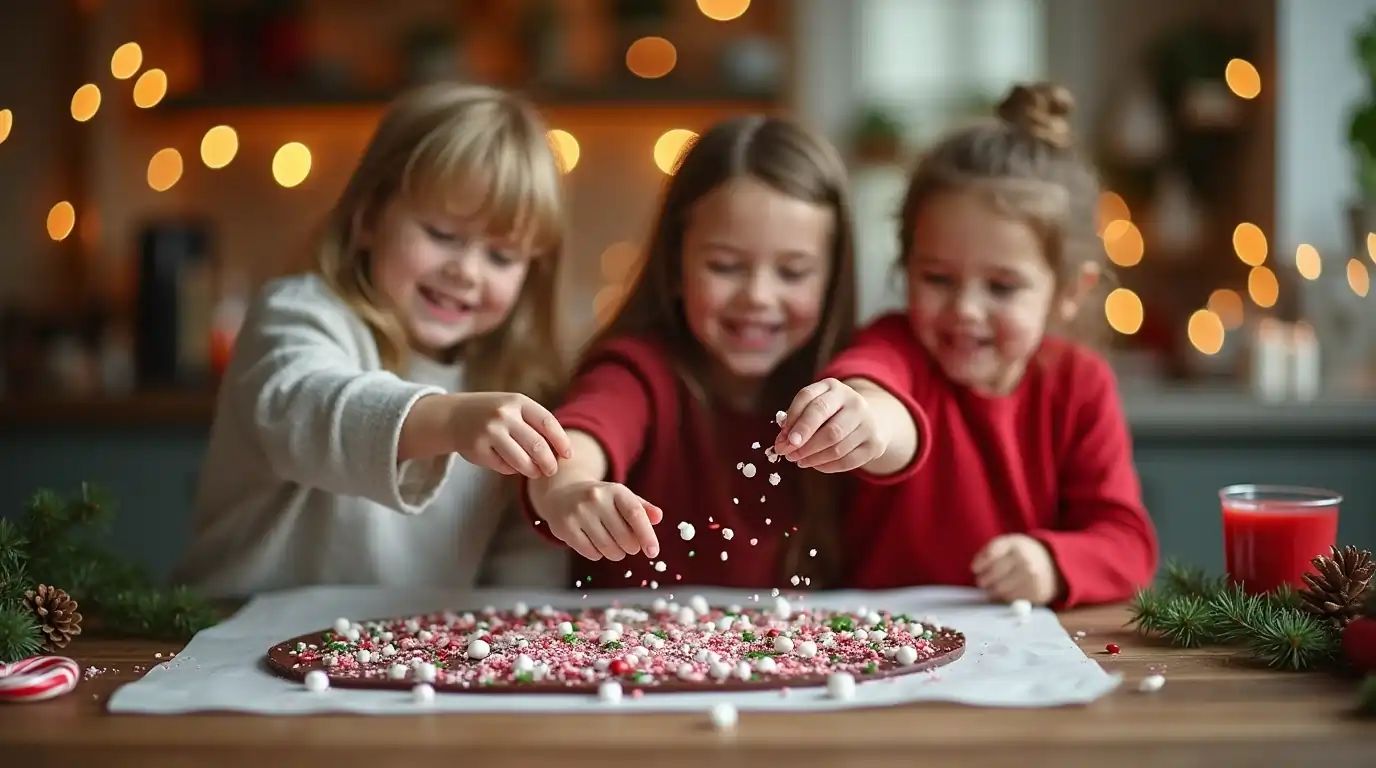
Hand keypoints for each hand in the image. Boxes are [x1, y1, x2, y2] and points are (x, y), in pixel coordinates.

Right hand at [448, 393, 572, 478]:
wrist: (453, 415)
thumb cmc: (493, 413)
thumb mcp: (513, 408)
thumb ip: (535, 424)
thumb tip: (561, 451)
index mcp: (517, 401)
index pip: (548, 422)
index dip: (561, 441)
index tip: (568, 455)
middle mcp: (504, 414)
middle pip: (537, 446)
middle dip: (549, 462)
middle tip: (552, 470)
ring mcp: (489, 432)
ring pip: (522, 461)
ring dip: (533, 471)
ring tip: (536, 473)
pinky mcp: (478, 449)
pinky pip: (504, 467)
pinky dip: (511, 469)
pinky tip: (510, 464)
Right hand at [536, 481, 662, 560]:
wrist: (561, 492)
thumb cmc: (599, 499)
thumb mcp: (621, 497)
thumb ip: (642, 508)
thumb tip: (658, 517)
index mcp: (615, 490)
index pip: (635, 514)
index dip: (647, 535)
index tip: (653, 552)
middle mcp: (596, 499)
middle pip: (624, 537)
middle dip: (631, 547)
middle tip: (629, 545)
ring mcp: (579, 513)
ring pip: (608, 548)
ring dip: (616, 553)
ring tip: (613, 546)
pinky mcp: (566, 527)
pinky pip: (591, 553)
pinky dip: (598, 554)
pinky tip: (595, 544)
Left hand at [773, 378, 888, 471]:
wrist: (867, 418)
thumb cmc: (830, 413)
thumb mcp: (813, 406)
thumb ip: (795, 419)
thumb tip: (782, 442)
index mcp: (834, 388)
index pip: (810, 400)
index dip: (794, 421)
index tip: (783, 440)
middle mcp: (855, 403)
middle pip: (829, 429)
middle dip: (805, 445)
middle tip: (788, 454)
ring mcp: (868, 424)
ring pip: (837, 447)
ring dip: (813, 458)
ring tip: (799, 460)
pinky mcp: (874, 444)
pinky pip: (848, 461)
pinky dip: (827, 466)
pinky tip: (815, 465)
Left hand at [971, 534, 1061, 604]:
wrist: (1054, 563)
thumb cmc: (1023, 552)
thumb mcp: (1009, 543)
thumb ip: (990, 550)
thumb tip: (975, 566)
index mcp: (1016, 545)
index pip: (991, 555)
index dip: (980, 564)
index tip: (975, 569)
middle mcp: (1025, 561)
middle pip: (994, 576)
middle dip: (983, 581)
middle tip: (982, 582)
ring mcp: (1032, 579)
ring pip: (1001, 591)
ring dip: (992, 591)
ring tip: (993, 587)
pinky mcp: (1036, 594)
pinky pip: (1012, 600)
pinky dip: (1005, 598)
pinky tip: (1008, 592)